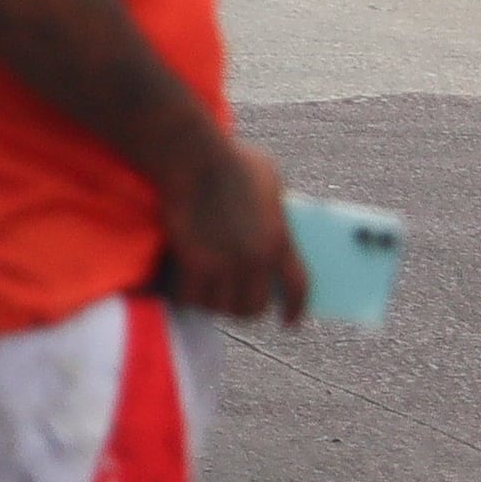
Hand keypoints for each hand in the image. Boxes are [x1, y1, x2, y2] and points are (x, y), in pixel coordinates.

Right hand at [160, 137, 306, 323]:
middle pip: (253, 308)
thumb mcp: (270, 182)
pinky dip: (187, 296)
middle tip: (232, 301)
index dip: (295, 309)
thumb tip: (271, 224)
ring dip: (214, 304)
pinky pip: (191, 298)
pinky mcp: (194, 263)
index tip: (289, 322)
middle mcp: (255, 260)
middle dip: (244, 308)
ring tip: (207, 295)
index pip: (297, 288)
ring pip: (221, 308)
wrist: (195, 159)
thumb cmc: (231, 160)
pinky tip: (183, 289)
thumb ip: (275, 210)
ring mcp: (224, 264)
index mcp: (280, 240)